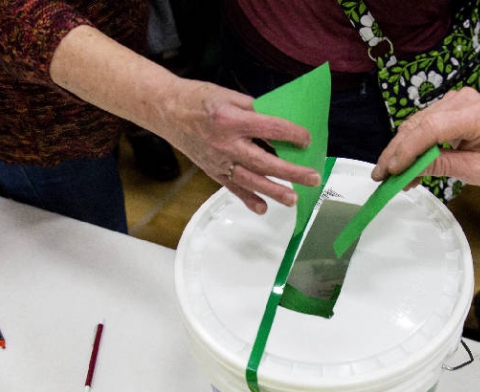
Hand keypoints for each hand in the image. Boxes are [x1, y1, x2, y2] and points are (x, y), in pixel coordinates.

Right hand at [159, 79, 321, 213]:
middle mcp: (225, 144)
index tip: (307, 139)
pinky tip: (263, 208)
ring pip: (251, 180)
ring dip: (275, 191)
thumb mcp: (228, 95)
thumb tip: (278, 122)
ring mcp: (219, 161)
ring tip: (294, 198)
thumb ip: (254, 110)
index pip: (269, 129)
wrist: (166, 110)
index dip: (291, 134)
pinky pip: (233, 188)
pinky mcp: (213, 171)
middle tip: (313, 178)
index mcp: (231, 120)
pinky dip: (248, 199)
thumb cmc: (198, 99)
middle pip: (265, 162)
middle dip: (291, 171)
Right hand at [372, 88, 479, 186]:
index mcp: (476, 117)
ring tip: (391, 176)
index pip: (432, 128)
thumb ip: (445, 167)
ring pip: (415, 124)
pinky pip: (421, 124)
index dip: (408, 149)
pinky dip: (410, 144)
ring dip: (400, 150)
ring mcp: (452, 100)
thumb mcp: (479, 171)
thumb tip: (412, 170)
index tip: (392, 170)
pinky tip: (404, 165)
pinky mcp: (446, 105)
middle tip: (380, 176)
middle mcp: (461, 101)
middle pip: (418, 124)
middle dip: (396, 152)